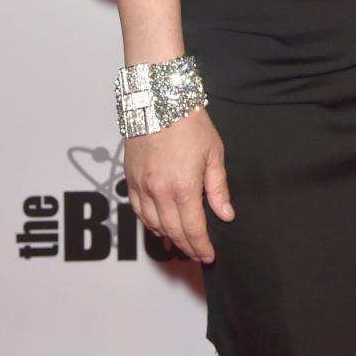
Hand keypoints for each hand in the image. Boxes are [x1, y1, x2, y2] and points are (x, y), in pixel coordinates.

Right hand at [124, 106, 234, 263]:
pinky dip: (149, 223)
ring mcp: (141, 186)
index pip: (193, 229)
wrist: (158, 100)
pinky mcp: (130, 178)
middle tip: (197, 254)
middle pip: (173, 231)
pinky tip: (159, 226)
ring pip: (153, 224)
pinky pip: (138, 211)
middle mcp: (159, 191)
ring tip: (180, 244)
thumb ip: (218, 188)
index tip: (209, 255)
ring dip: (168, 238)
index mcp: (183, 187)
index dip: (201, 246)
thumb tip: (225, 215)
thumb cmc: (189, 122)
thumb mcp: (214, 153)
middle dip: (187, 247)